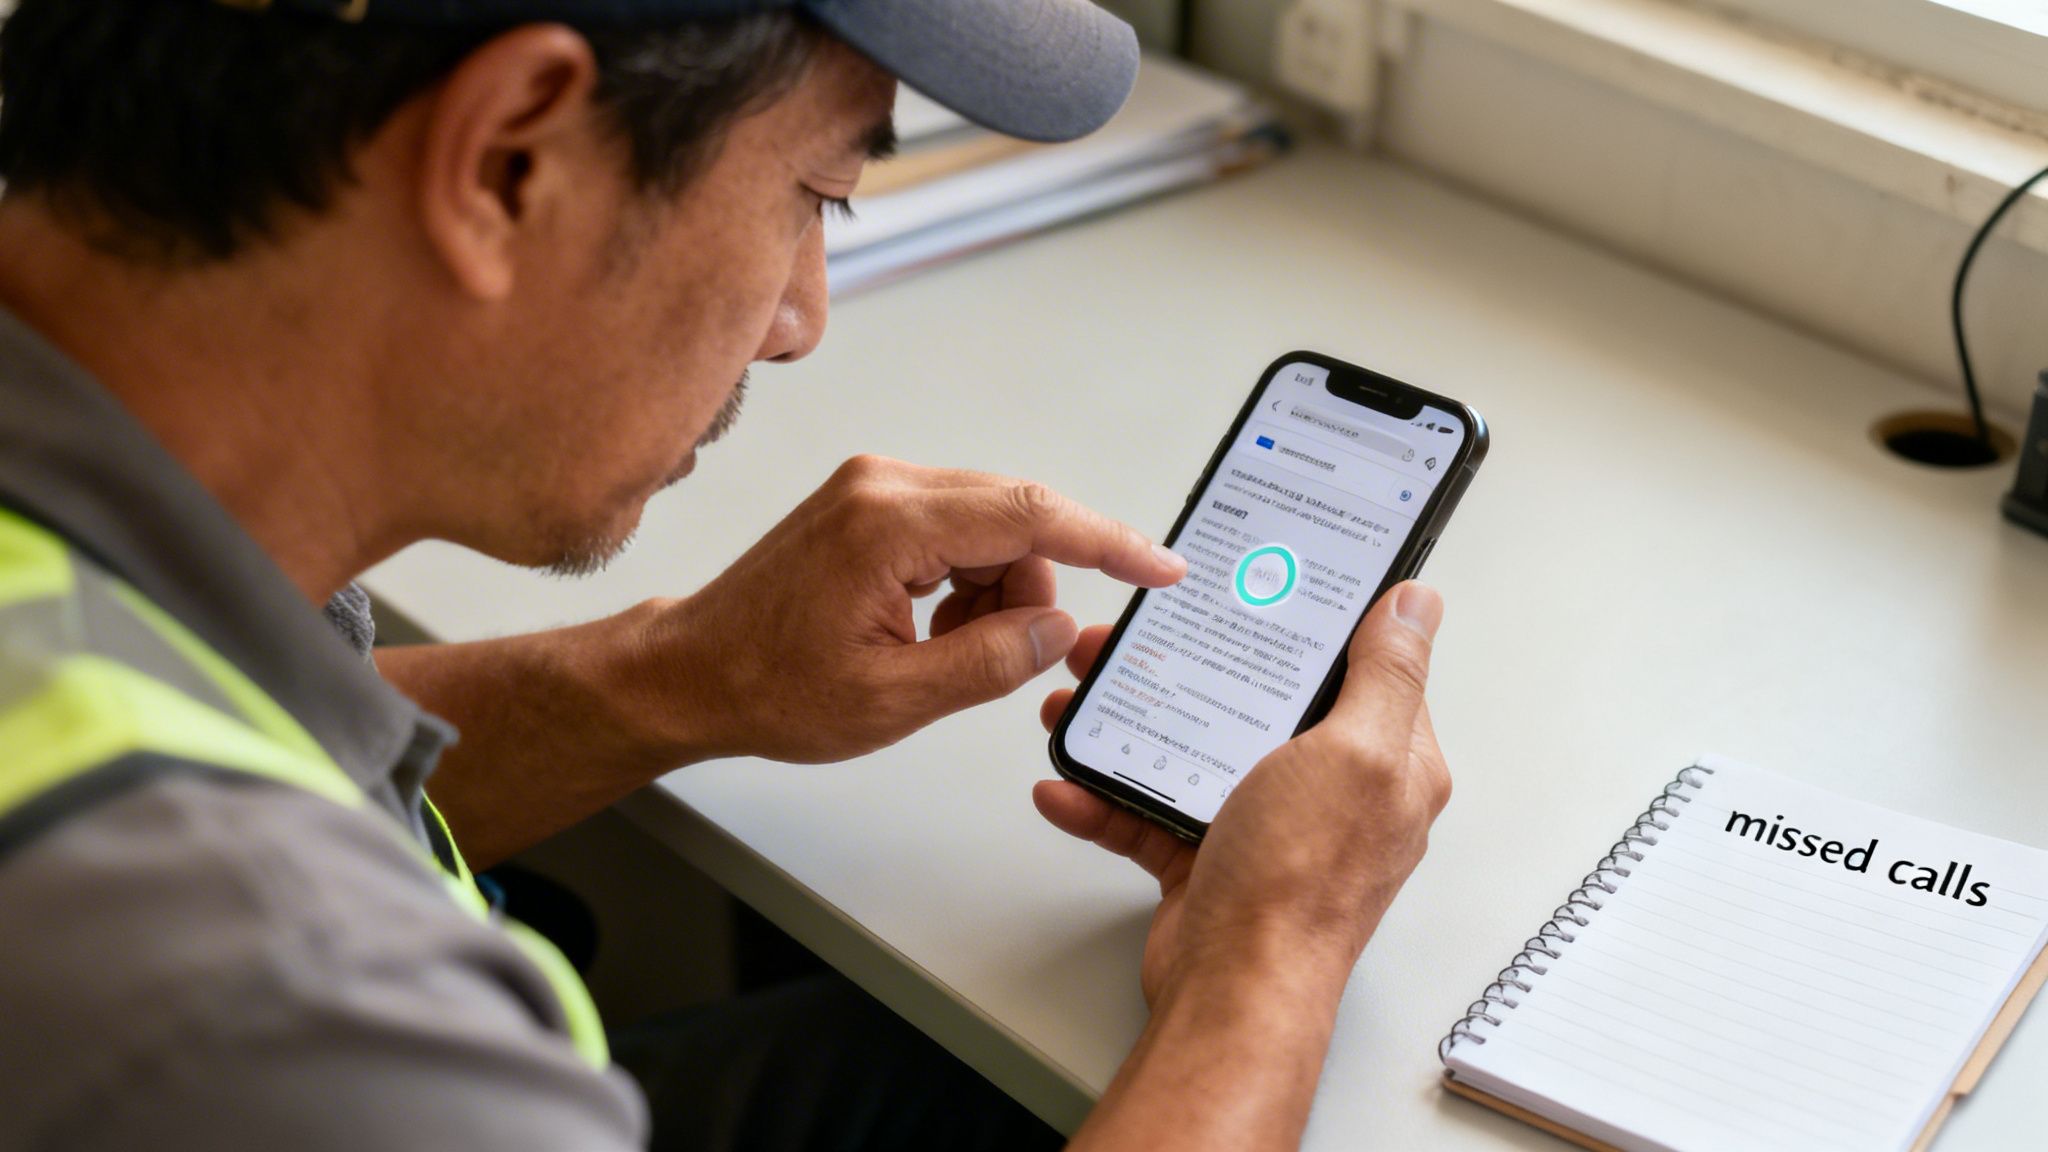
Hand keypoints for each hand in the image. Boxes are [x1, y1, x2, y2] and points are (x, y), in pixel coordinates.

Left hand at [621, 455, 1185, 764]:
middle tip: (1003, 656)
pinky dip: (966, 583)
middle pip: (1016, 517)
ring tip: (941, 653)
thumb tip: (1057, 628)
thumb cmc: (769, 687)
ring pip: (991, 527)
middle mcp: (884, 484)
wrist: (693, 671)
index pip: (1032, 515)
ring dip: (994, 592)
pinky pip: (958, 531)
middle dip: (1030, 589)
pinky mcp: (870, 501)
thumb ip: (989, 662)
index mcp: (890, 523)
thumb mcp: (893, 699)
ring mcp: (875, 486)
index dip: (1109, 543)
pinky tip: (929, 630)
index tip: (1160, 567)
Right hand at [1035, 582, 1451, 1004]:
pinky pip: (1150, 810)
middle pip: (1259, 700)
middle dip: (1192, 666)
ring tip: (1080, 701)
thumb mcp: (1356, 753)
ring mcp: (1267, 825)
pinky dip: (1104, 797)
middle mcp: (1331, 791)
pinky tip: (1069, 783)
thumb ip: (1386, 674)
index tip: (1260, 585)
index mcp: (1386, 760)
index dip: (1310, 621)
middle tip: (1134, 640)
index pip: (1358, 666)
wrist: (1231, 991)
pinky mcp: (1209, 857)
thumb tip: (1417, 606)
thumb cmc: (1300, 886)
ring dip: (1131, 724)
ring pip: (1195, 748)